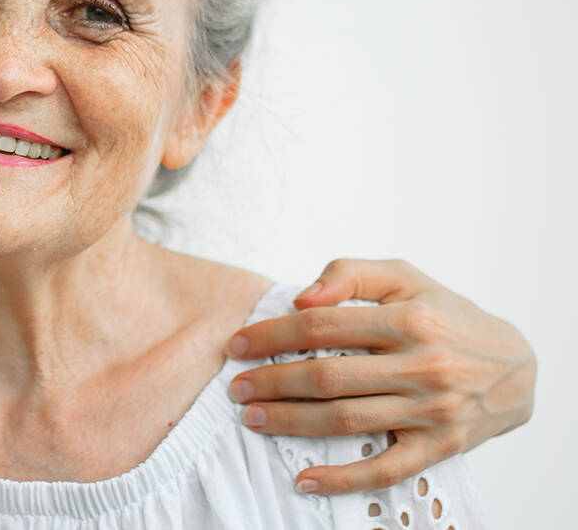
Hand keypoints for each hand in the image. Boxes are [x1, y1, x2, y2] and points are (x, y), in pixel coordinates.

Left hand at [225, 258, 535, 494]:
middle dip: (273, 382)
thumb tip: (302, 296)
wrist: (515, 366)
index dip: (273, 335)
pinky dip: (343, 478)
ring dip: (291, 422)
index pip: (322, 325)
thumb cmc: (447, 315)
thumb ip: (349, 274)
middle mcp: (421, 365)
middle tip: (236, 386)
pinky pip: (385, 468)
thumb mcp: (404, 277)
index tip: (238, 344)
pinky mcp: (440, 446)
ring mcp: (431, 410)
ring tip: (253, 418)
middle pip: (328, 377)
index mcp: (408, 319)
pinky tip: (305, 479)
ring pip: (347, 420)